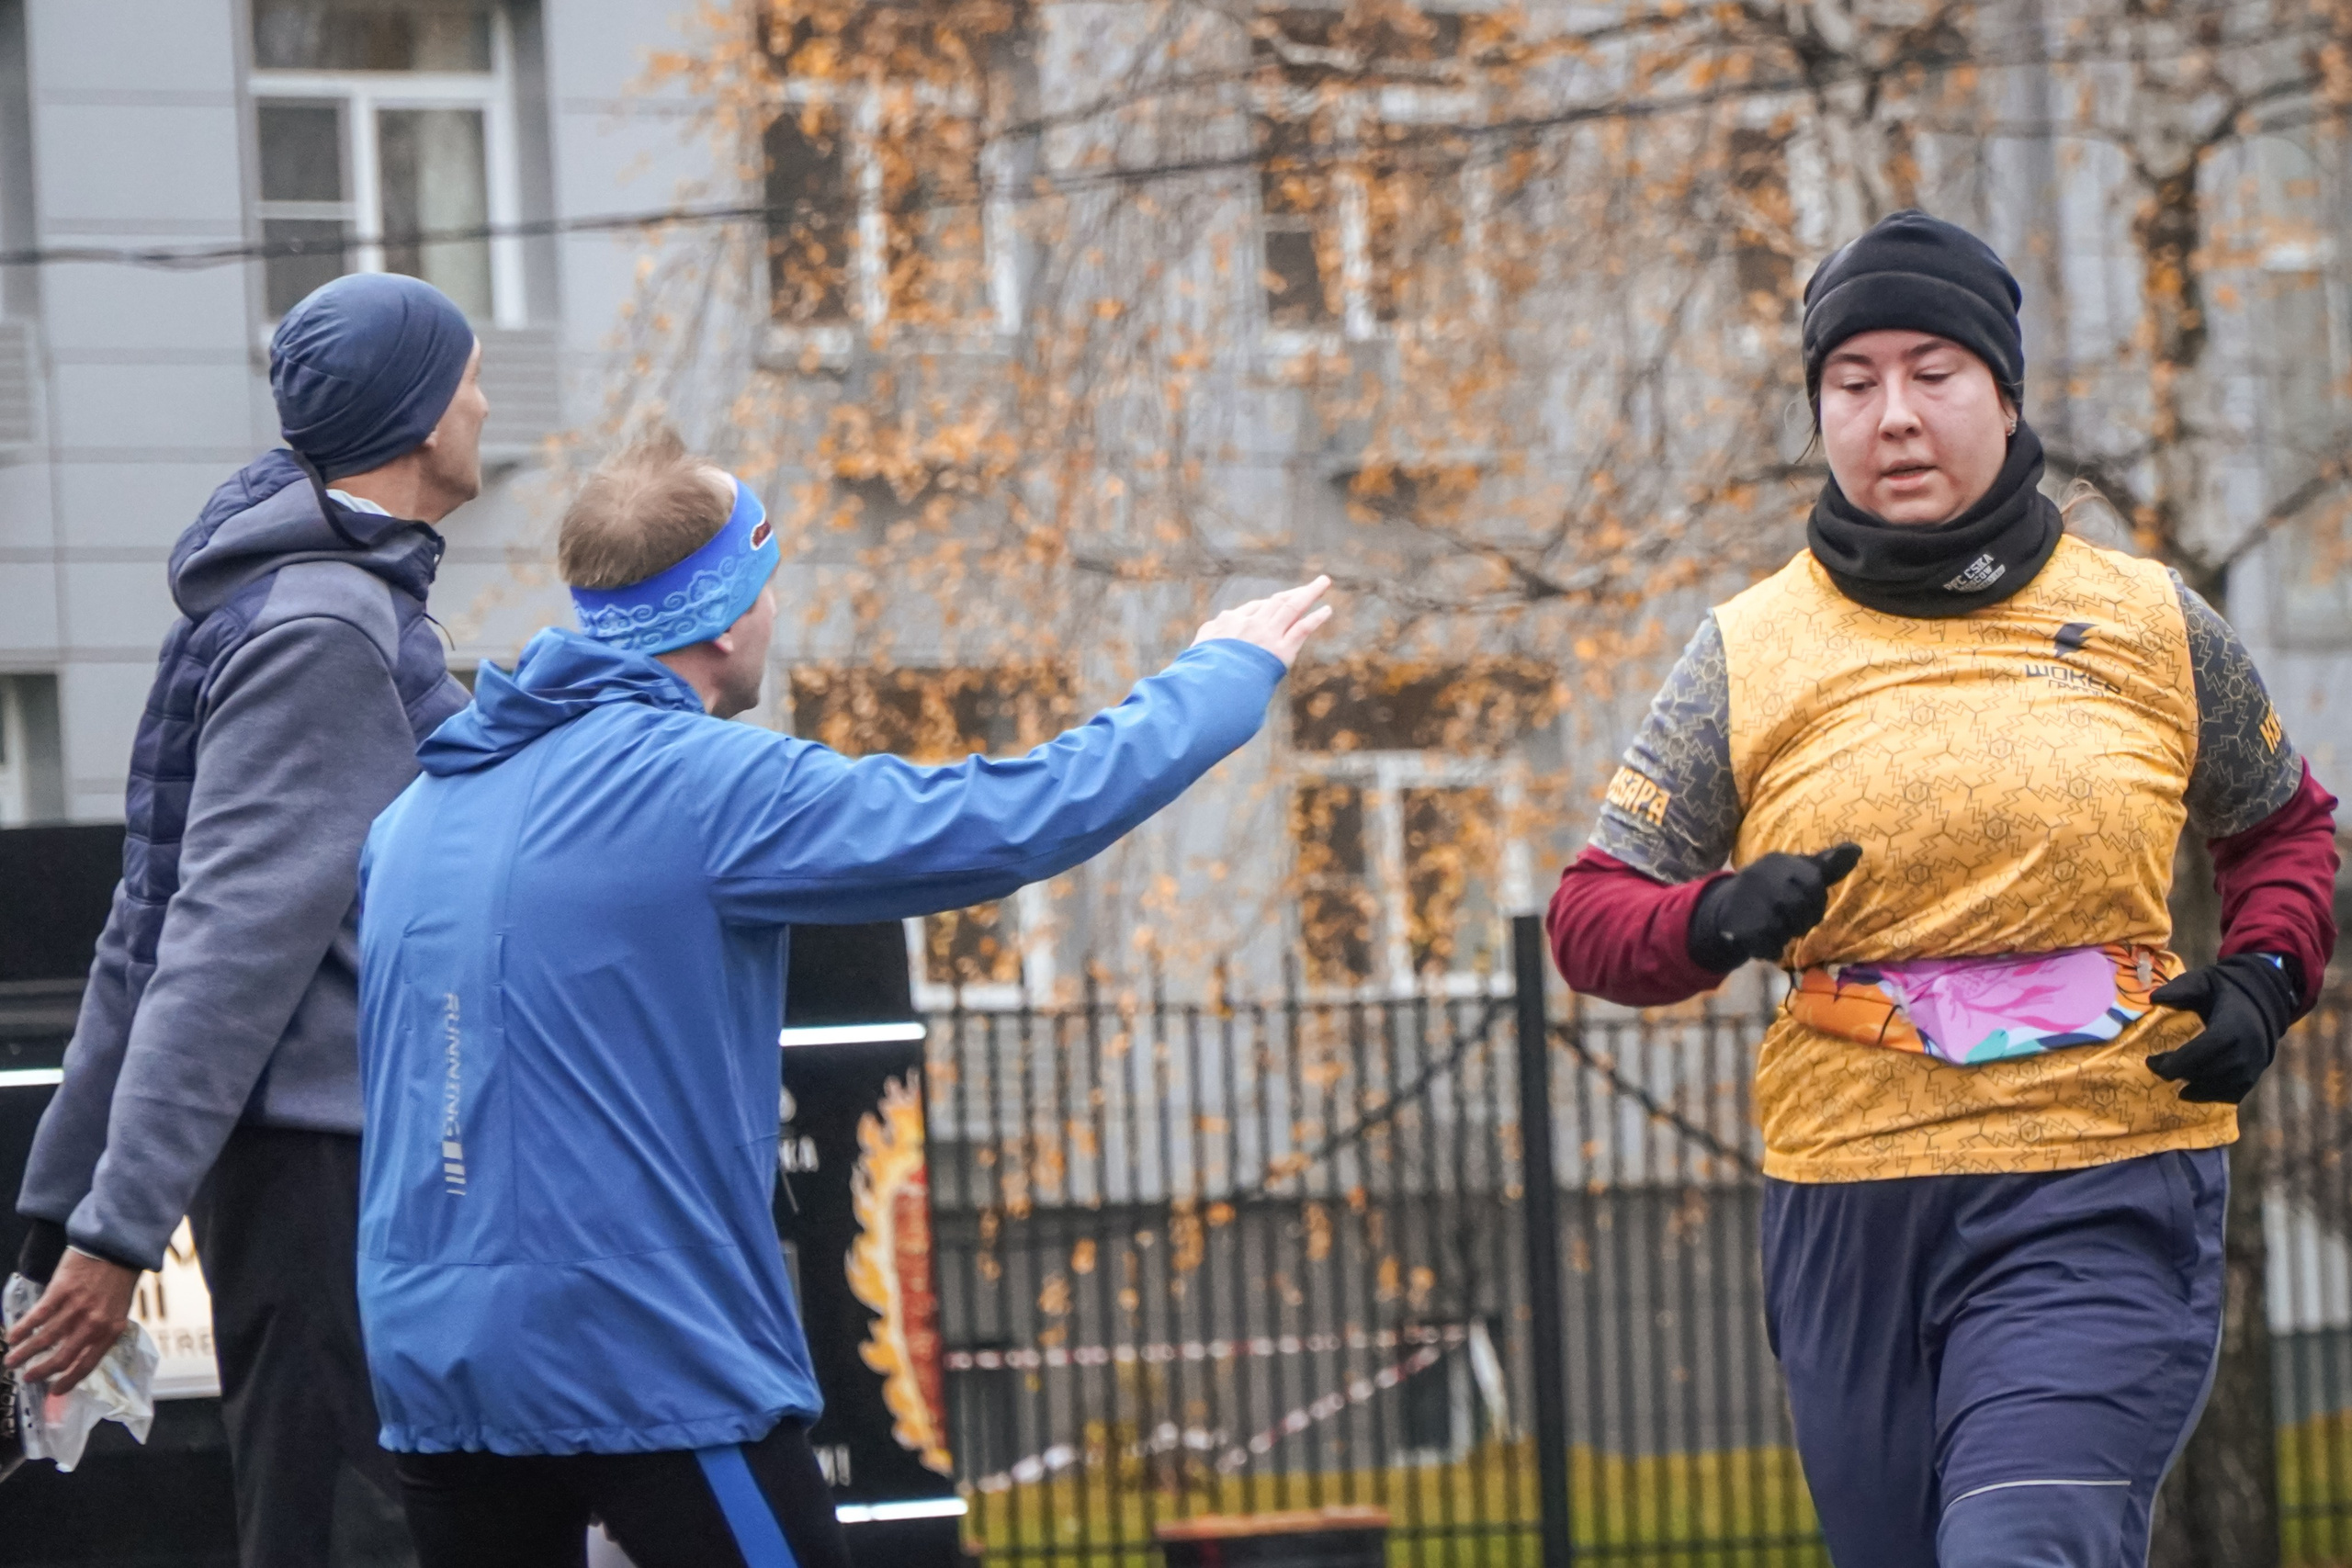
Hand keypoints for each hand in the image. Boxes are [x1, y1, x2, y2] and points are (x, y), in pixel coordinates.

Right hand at [3, 1248, 138, 1394]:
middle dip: (40, 1372)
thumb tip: (78, 1352)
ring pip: (44, 1340)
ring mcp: (76, 1308)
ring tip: (11, 1361)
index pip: (87, 1365)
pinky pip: (37, 1317)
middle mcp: (94, 1323)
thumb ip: (100, 1331)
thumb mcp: (118, 1310)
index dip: (68, 1381)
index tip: (54, 1391)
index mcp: (111, 1331)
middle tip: (26, 1377)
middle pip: (61, 1358)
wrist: (118, 1247)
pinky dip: (21, 1330)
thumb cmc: (119, 1279)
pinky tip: (11, 1337)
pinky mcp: (61, 1291)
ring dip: (24, 1353)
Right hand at [1191, 577, 1333, 668]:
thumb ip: (1206, 644)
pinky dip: (1316, 618)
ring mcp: (1266, 635)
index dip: (1267, 607)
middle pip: (1275, 602)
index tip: (1277, 604)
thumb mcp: (1197, 653)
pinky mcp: (1281, 650)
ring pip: (1291, 607)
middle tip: (1309, 586)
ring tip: (1324, 582)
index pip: (1252, 610)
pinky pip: (1302, 628)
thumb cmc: (1200, 674)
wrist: (1210, 684)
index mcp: (1227, 622)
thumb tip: (1205, 646)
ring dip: (1309, 593)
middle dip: (1293, 593)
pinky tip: (1327, 609)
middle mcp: (1249, 623)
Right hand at [1686, 843, 1861, 971]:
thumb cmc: (1771, 887)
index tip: (1803, 901)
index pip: (1814, 884)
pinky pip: (1772, 947)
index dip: (1814, 900)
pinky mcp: (1743, 928)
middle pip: (1805, 910)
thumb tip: (1857, 849)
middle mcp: (1764, 878)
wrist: (1725, 908)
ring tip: (1772, 924)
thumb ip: (1827, 864)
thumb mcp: (1797, 870)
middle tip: (1787, 916)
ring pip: (1790, 929)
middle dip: (1802, 920)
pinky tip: (1763, 939)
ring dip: (1786, 933)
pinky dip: (1772, 948)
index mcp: (1779, 862)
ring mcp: (1752, 903)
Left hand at [2147, 953, 2296, 1103]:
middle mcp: (2248, 1050)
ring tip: (2171, 1075)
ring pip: (2218, 1086)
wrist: (2263, 1001)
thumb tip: (2152, 999)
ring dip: (2191, 1085)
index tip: (2151, 1060)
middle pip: (2208, 1071)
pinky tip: (2188, 1091)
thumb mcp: (2203, 981)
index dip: (2177, 1060)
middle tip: (2155, 1066)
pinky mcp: (2254, 1077)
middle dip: (2178, 1072)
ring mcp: (2254, 1066)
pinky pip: (2231, 1095)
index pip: (2205, 1050)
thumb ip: (2179, 989)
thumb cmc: (2226, 990)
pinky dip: (2209, 1095)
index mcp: (2234, 1025)